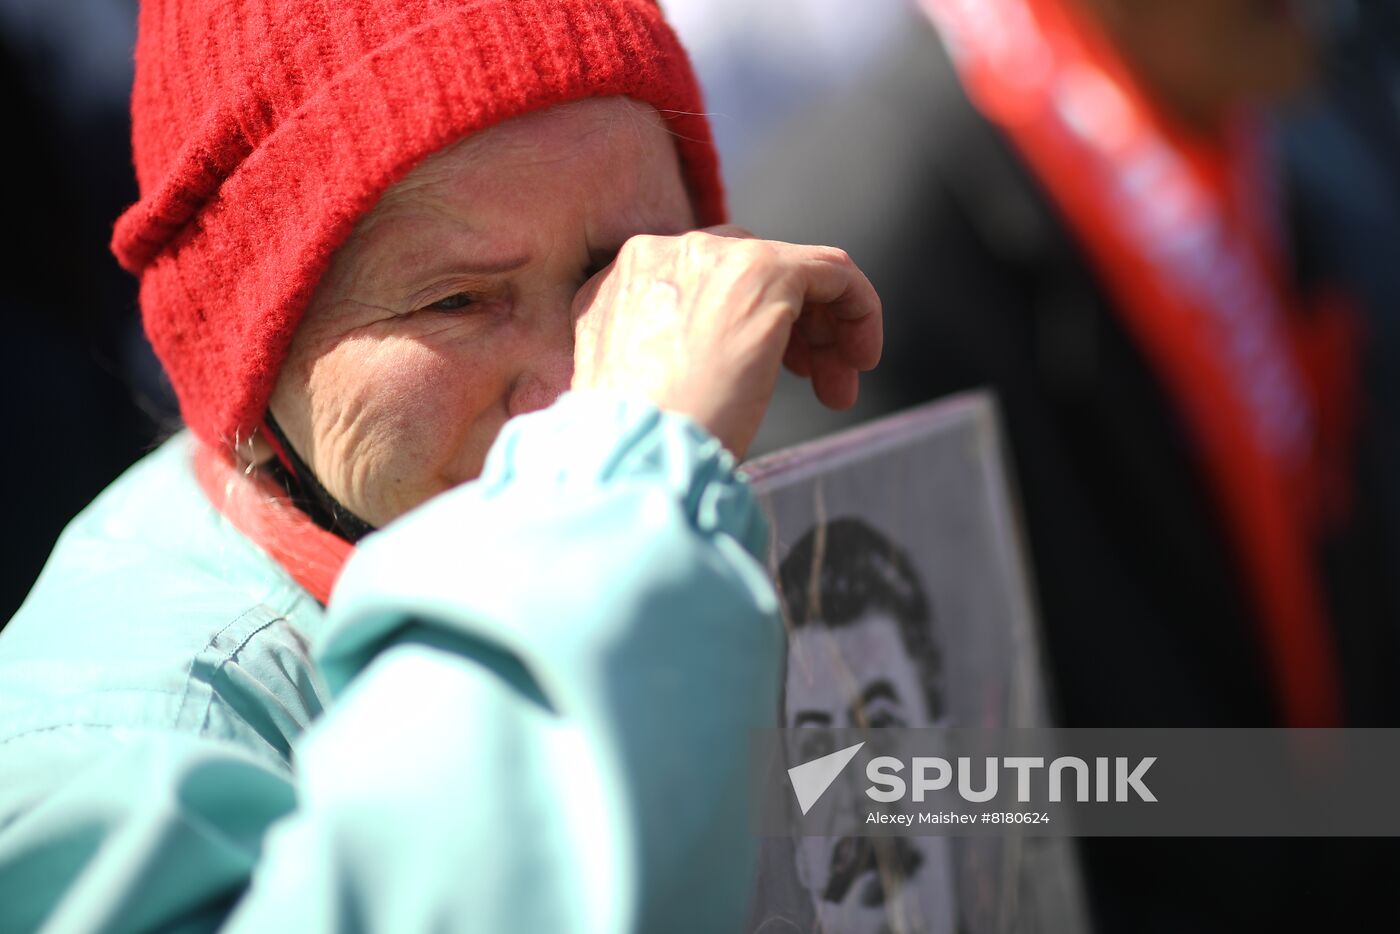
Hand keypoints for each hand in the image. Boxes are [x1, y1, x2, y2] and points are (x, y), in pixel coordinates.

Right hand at [570, 227, 882, 458]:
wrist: (636, 454)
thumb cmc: (633, 449)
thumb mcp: (631, 392)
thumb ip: (658, 358)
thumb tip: (705, 367)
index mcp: (618, 285)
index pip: (701, 282)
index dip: (743, 326)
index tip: (771, 376)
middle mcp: (660, 255)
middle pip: (746, 269)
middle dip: (788, 327)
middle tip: (812, 384)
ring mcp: (711, 257)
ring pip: (789, 269)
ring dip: (822, 328)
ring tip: (837, 387)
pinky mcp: (763, 271)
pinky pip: (832, 270)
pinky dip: (858, 307)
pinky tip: (862, 358)